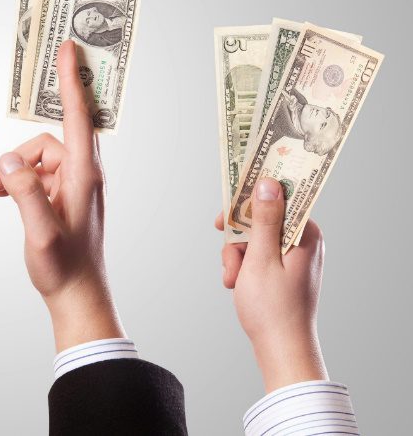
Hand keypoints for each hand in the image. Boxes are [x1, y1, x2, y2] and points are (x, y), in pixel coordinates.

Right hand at [0, 40, 123, 350]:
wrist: (76, 296)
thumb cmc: (63, 268)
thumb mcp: (40, 232)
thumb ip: (25, 192)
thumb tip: (9, 160)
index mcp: (84, 175)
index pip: (79, 117)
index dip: (72, 80)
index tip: (69, 48)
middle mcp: (83, 174)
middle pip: (53, 136)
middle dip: (25, 145)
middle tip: (8, 158)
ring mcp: (74, 185)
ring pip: (40, 155)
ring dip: (14, 168)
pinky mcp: (63, 195)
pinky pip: (37, 172)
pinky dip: (17, 178)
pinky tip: (1, 194)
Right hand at [216, 178, 327, 391]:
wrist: (281, 349)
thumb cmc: (273, 308)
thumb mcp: (261, 257)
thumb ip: (264, 219)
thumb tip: (268, 184)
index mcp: (306, 234)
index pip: (280, 198)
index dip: (252, 198)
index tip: (230, 204)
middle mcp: (303, 242)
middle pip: (262, 219)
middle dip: (238, 238)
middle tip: (227, 253)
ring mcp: (293, 257)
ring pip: (254, 238)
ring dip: (236, 256)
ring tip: (232, 279)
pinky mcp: (284, 270)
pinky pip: (257, 255)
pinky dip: (242, 266)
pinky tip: (236, 283)